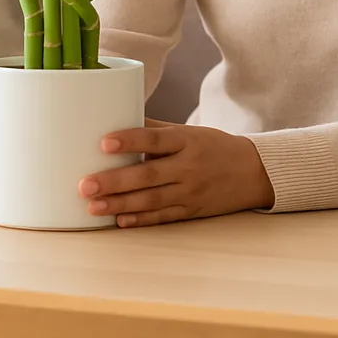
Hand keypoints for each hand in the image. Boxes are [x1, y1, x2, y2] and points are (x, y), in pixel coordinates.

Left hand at [79, 120, 274, 227]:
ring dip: (120, 204)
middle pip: (148, 175)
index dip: (130, 141)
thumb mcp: (189, 132)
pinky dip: (141, 220)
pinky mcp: (191, 211)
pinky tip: (120, 221)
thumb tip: (117, 117)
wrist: (253, 172)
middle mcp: (188, 167)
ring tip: (92, 207)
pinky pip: (163, 217)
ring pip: (151, 200)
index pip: (155, 140)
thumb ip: (156, 129)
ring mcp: (190, 192)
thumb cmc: (214, 146)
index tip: (103, 142)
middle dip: (114, 181)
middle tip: (85, 185)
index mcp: (186, 141)